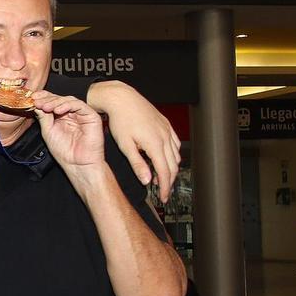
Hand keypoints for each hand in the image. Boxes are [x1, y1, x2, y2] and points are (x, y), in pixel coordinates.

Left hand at [32, 91, 105, 171]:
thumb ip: (44, 117)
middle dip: (47, 99)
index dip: (43, 98)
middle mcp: (72, 114)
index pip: (52, 102)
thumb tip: (37, 103)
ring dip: (55, 102)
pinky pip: (79, 105)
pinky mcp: (91, 116)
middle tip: (37, 101)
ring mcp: (82, 114)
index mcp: (61, 117)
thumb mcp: (48, 131)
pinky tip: (57, 110)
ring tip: (45, 107)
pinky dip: (67, 105)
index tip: (32, 97)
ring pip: (68, 100)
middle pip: (60, 99)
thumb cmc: (64, 152)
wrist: (77, 164)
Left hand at [85, 80, 180, 201]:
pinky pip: (175, 143)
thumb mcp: (125, 145)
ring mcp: (167, 129)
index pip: (164, 172)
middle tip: (163, 192)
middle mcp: (164, 137)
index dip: (164, 187)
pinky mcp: (165, 124)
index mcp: (155, 144)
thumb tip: (146, 181)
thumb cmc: (120, 120)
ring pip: (176, 155)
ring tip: (160, 177)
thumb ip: (137, 164)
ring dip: (171, 168)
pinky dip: (172, 155)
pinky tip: (164, 158)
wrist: (121, 98)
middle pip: (173, 166)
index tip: (162, 197)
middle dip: (169, 181)